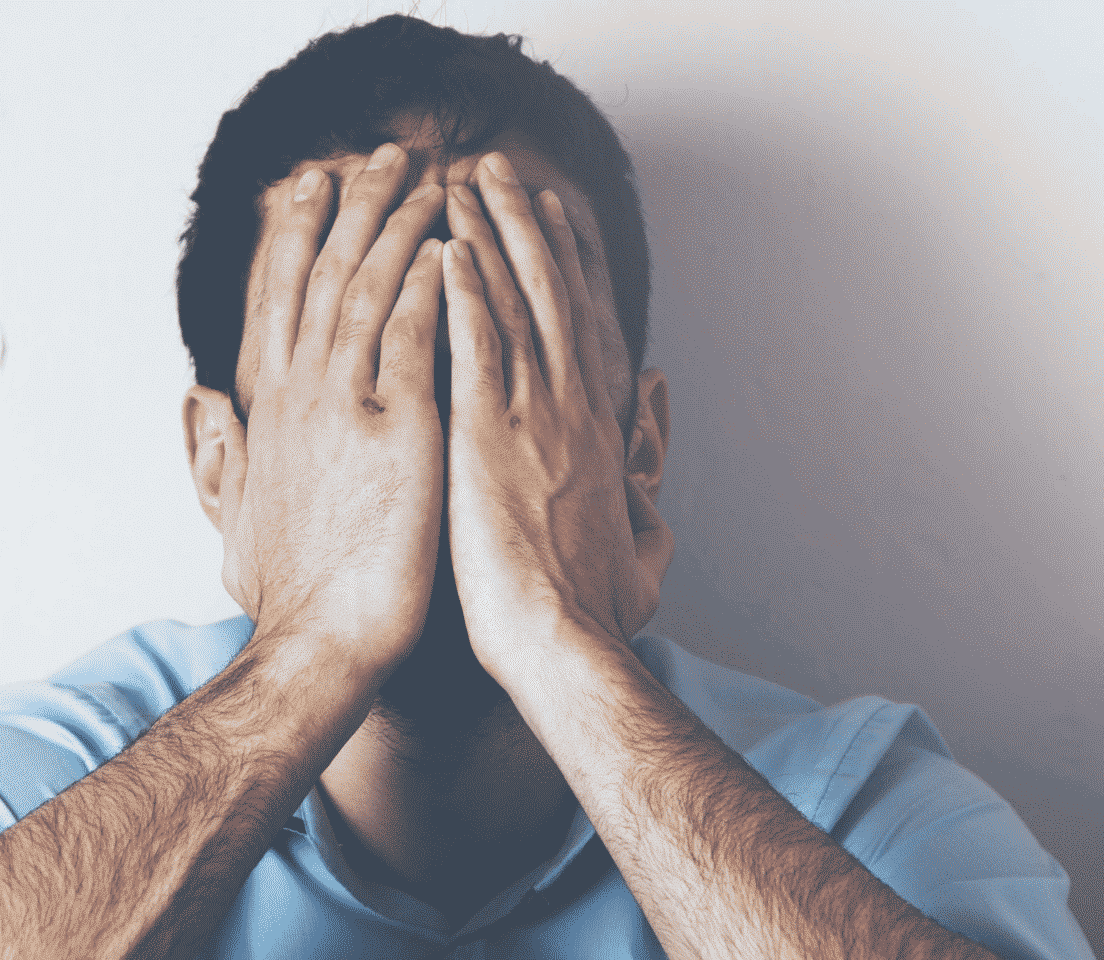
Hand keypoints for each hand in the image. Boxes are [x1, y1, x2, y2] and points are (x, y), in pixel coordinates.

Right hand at [197, 144, 445, 676]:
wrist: (321, 642)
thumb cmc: (288, 596)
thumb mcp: (234, 515)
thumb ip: (217, 449)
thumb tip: (199, 399)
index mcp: (268, 412)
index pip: (279, 303)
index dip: (294, 240)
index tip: (310, 190)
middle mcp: (300, 395)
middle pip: (322, 276)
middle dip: (350, 208)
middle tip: (376, 156)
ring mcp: (347, 406)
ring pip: (367, 288)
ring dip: (394, 224)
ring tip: (421, 175)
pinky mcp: (399, 429)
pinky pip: (413, 333)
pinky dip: (427, 283)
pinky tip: (447, 243)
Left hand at [439, 154, 672, 688]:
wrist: (565, 646)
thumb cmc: (598, 616)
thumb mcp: (643, 553)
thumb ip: (648, 498)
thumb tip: (653, 470)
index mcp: (601, 433)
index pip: (584, 330)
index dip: (569, 268)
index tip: (554, 220)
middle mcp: (572, 410)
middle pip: (553, 295)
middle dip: (529, 226)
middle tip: (506, 171)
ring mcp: (532, 417)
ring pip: (515, 302)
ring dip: (494, 234)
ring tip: (472, 180)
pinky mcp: (487, 434)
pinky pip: (476, 343)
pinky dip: (466, 289)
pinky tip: (450, 243)